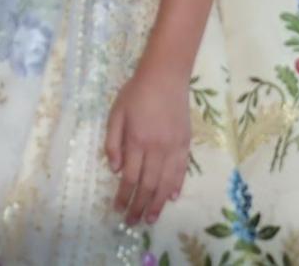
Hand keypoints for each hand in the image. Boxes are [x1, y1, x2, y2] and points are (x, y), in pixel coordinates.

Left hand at [105, 64, 189, 225]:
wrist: (165, 76)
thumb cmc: (136, 93)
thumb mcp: (116, 114)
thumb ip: (113, 142)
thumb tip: (115, 170)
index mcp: (136, 141)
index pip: (129, 177)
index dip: (123, 197)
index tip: (118, 210)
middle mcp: (156, 148)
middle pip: (147, 185)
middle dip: (139, 206)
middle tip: (133, 222)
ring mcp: (173, 147)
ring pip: (166, 182)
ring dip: (158, 203)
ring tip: (152, 218)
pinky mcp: (185, 143)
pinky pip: (182, 170)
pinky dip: (176, 186)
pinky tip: (171, 198)